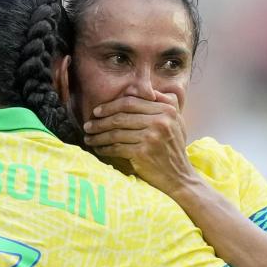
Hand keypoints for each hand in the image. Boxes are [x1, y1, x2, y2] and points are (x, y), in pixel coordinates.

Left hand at [82, 92, 201, 195]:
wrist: (179, 177)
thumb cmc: (172, 149)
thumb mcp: (175, 122)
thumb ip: (162, 104)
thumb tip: (139, 90)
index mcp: (167, 110)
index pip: (131, 102)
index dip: (110, 106)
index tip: (97, 111)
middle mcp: (161, 121)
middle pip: (121, 116)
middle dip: (100, 121)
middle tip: (88, 125)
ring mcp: (152, 137)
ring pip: (116, 132)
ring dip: (98, 135)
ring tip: (88, 137)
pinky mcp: (143, 153)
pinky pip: (117, 147)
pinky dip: (104, 148)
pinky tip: (98, 149)